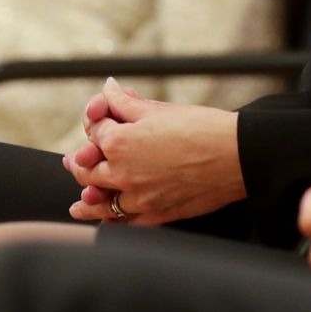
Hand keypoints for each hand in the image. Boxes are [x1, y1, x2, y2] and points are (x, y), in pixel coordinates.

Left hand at [59, 81, 244, 224]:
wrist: (236, 156)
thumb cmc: (202, 128)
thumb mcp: (160, 109)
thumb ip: (126, 102)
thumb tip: (109, 88)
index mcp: (120, 142)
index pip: (94, 132)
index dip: (95, 120)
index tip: (99, 115)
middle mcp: (122, 173)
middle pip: (87, 170)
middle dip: (79, 162)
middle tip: (74, 160)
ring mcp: (138, 198)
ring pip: (100, 203)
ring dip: (87, 200)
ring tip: (79, 203)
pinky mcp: (155, 215)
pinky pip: (124, 223)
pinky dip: (112, 221)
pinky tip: (107, 220)